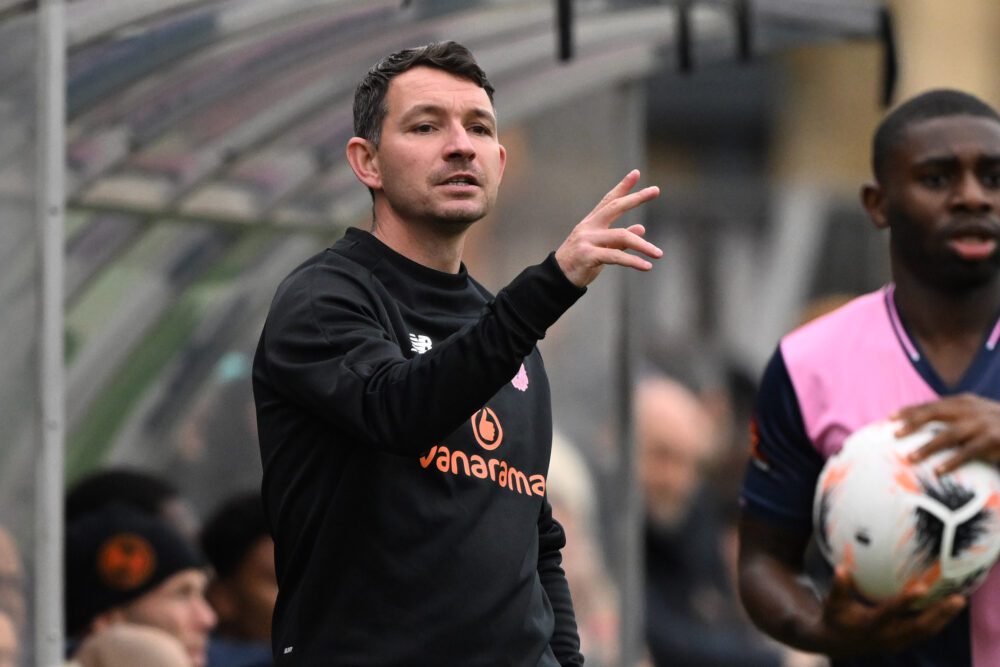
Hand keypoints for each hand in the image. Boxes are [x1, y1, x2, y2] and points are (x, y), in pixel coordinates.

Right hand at [554, 169, 661, 286]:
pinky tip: (647, 266)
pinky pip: (616, 257)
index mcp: (591, 223)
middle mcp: (588, 228)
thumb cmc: (579, 264)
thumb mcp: (601, 249)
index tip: (636, 173)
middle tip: (655, 190)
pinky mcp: (587, 256)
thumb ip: (620, 239)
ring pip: (621, 237)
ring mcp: (587, 240)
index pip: (608, 200)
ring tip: (659, 254)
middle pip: (615, 207)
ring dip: (643, 246)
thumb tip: (641, 228)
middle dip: (636, 198)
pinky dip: (633, 261)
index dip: (622, 187)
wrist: (557, 279)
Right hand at [820, 566, 964, 656]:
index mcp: (871, 626)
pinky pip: (925, 632)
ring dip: (944, 618)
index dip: (905, 601)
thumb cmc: (837, 617)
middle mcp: (888, 636)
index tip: (922, 588)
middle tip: (957, 598)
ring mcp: (898, 642)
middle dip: (939, 613)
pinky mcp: (904, 642)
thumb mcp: (834, 603)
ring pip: (926, 631)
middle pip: (919, 627)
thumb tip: (841, 568)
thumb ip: (839, 587)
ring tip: (959, 600)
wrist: (841, 643)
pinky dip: (938, 621)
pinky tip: (948, 607)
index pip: (890, 613)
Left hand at [894, 394, 999, 472]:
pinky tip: (938, 471)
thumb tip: (920, 429)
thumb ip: (953, 419)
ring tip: (910, 458)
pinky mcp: (993, 440)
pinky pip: (969, 452)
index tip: (889, 418)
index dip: (910, 410)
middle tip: (894, 434)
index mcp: (964, 402)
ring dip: (928, 446)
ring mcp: (983, 424)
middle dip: (913, 423)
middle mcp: (971, 410)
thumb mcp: (975, 416)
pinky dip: (952, 461)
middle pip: (936, 413)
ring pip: (949, 435)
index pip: (931, 405)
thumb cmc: (995, 426)